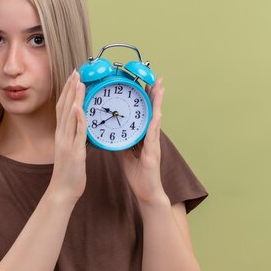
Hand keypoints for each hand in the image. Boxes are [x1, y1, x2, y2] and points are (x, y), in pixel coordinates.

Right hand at [50, 70, 86, 201]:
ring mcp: (67, 142)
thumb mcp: (71, 150)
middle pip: (64, 107)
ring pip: (70, 116)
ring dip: (74, 98)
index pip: (63, 108)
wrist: (62, 191)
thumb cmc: (69, 173)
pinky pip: (76, 132)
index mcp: (61, 134)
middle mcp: (62, 135)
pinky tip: (79, 107)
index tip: (73, 77)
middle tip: (76, 72)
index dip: (67, 91)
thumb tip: (80, 126)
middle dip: (70, 88)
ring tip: (79, 82)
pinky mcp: (74, 151)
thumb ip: (74, 136)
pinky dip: (78, 119)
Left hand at [118, 77, 165, 204]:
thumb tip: (110, 131)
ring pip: (155, 120)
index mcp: (143, 137)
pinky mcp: (153, 153)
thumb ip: (120, 141)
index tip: (145, 83)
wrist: (145, 192)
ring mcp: (153, 144)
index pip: (143, 114)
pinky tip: (156, 115)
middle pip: (152, 112)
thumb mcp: (125, 153)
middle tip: (157, 78)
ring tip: (159, 89)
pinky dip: (154, 124)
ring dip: (158, 104)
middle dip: (154, 95)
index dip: (145, 99)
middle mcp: (150, 138)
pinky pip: (152, 136)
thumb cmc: (137, 174)